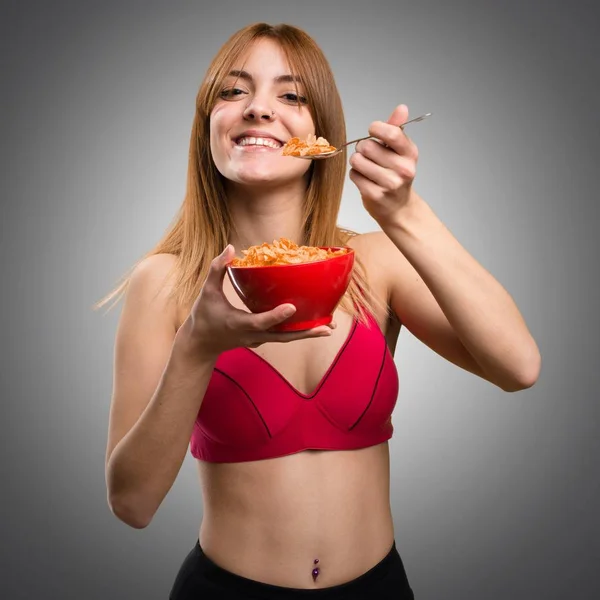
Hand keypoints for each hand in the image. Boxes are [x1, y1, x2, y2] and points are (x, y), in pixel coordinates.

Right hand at [180, 245, 333, 359]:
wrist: (201, 343)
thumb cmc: (203, 315)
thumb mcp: (207, 291)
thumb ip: (217, 269)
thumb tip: (231, 247)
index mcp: (239, 324)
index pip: (260, 321)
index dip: (276, 316)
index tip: (292, 307)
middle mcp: (252, 336)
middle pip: (283, 336)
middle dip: (305, 332)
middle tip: (327, 327)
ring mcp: (259, 340)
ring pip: (286, 338)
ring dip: (308, 334)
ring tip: (330, 327)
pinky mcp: (262, 340)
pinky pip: (283, 336)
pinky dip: (299, 331)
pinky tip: (316, 325)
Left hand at [348, 104, 418, 223]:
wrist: (398, 208)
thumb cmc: (396, 175)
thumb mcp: (401, 151)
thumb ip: (397, 129)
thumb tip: (402, 108)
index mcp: (410, 154)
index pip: (392, 133)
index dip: (376, 128)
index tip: (372, 130)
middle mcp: (403, 169)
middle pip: (367, 146)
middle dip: (363, 148)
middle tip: (369, 155)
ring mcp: (389, 184)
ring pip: (358, 160)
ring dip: (357, 162)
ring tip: (366, 168)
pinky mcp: (375, 195)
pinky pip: (354, 175)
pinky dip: (355, 175)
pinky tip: (365, 179)